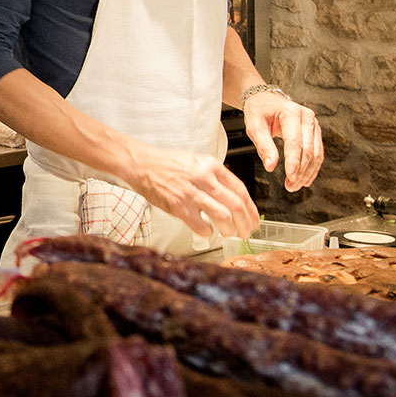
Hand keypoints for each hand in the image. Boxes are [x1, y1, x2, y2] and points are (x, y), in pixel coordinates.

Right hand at [125, 142, 259, 241]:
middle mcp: (204, 178)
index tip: (253, 219)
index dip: (250, 208)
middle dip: (245, 223)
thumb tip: (231, 196)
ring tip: (229, 234)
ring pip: (223, 216)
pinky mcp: (179, 206)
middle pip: (236, 205)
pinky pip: (201, 225)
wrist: (142, 164)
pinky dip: (207, 231)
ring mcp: (191, 193)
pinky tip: (206, 231)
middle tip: (246, 232)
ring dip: (230, 229)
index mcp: (211, 165)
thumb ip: (214, 177)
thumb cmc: (166, 164)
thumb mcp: (196, 162)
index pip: (240, 190)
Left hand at [244, 90, 322, 192]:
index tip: (290, 177)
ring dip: (308, 172)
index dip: (293, 162)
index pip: (295, 142)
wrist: (266, 100)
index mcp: (291, 113)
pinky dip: (312, 167)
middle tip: (291, 186)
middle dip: (300, 171)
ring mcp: (313, 123)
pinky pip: (317, 152)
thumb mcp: (254, 126)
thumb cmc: (259, 111)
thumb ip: (263, 146)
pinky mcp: (315, 131)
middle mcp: (307, 117)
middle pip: (308, 149)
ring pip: (316, 153)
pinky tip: (305, 178)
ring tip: (296, 185)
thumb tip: (271, 166)